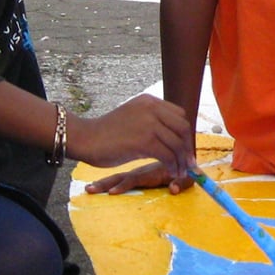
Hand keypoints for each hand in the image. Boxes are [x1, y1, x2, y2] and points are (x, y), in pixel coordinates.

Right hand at [71, 94, 195, 191]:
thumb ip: (150, 121)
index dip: (184, 133)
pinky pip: (168, 155)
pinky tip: (170, 172)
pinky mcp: (144, 141)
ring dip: (181, 161)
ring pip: (177, 143)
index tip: (185, 148)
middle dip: (187, 147)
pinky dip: (172, 166)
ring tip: (180, 172)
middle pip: (183, 128)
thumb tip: (171, 138)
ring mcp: (148, 123)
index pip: (179, 115)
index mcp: (149, 101)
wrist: (85, 138)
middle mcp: (152, 108)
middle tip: (188, 163)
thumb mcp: (133, 118)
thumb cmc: (106, 133)